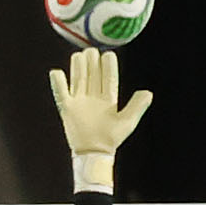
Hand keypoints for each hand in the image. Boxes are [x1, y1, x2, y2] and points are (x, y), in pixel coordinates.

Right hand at [47, 47, 150, 189]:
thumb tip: (148, 92)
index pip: (108, 78)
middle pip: (92, 74)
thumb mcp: (128, 122)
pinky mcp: (67, 109)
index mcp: (108, 99)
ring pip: (78, 79)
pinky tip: (57, 72)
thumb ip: (137, 106)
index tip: (109, 54)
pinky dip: (58, 82)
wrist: (94, 153)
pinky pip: (60, 92)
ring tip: (79, 55)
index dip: (108, 66)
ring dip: (78, 66)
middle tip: (91, 51)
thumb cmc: (111, 139)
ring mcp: (80, 102)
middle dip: (92, 62)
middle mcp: (93, 98)